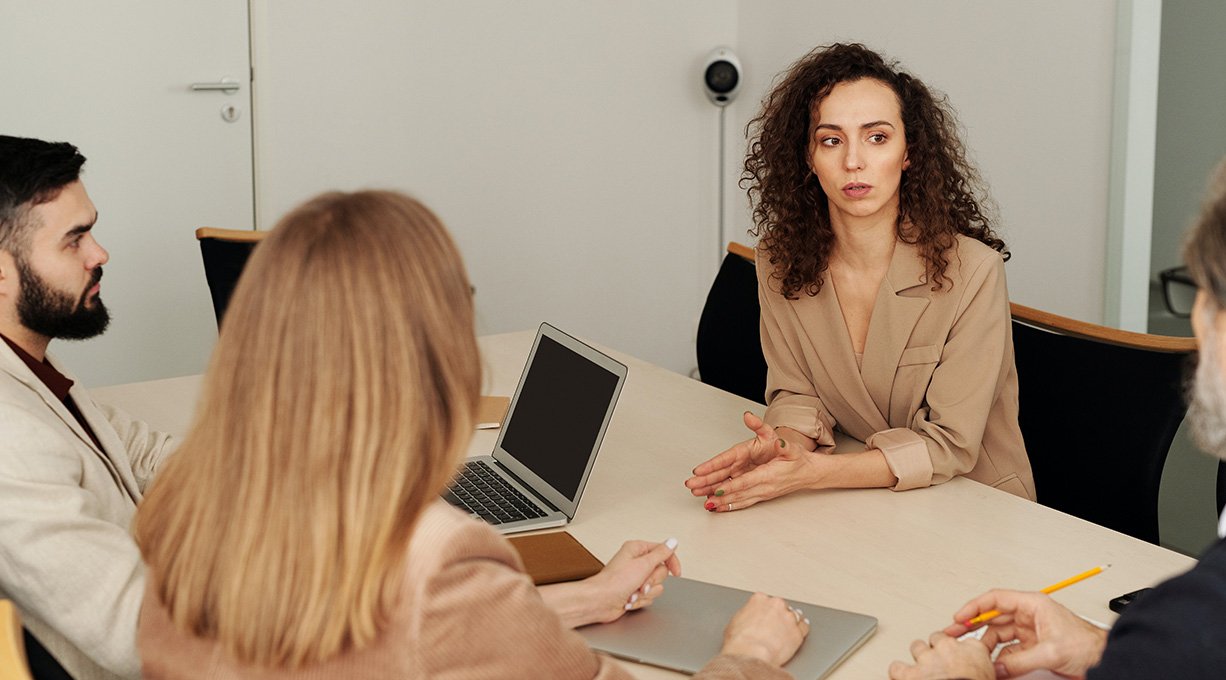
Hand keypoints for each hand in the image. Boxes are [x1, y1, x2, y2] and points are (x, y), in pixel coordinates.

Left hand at [542, 538, 680, 627]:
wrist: (600, 602)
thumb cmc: (614, 582)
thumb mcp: (642, 565)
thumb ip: (661, 553)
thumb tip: (672, 542)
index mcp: (637, 550)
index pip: (663, 552)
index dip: (672, 562)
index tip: (676, 572)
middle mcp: (636, 562)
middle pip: (661, 571)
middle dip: (652, 581)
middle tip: (641, 583)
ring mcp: (635, 578)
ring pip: (656, 586)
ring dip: (645, 593)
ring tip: (632, 592)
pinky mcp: (634, 592)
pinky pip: (649, 597)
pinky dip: (640, 600)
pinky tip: (629, 599)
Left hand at [685, 412, 820, 511]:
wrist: (809, 473)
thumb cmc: (798, 459)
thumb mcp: (788, 443)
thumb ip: (772, 435)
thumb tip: (760, 426)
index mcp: (769, 474)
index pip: (746, 481)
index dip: (730, 486)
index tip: (716, 488)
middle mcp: (764, 486)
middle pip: (736, 491)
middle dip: (715, 492)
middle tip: (697, 491)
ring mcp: (762, 493)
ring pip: (737, 499)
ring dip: (719, 501)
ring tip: (702, 502)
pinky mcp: (761, 495)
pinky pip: (742, 503)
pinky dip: (729, 506)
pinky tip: (716, 507)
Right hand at [718, 592, 808, 666]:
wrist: (751, 654)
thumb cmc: (740, 641)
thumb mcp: (734, 623)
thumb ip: (745, 616)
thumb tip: (747, 621)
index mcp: (759, 599)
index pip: (766, 600)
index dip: (765, 610)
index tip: (764, 616)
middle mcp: (776, 605)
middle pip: (781, 606)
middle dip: (778, 614)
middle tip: (774, 625)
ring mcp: (788, 617)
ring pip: (794, 615)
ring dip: (791, 621)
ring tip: (787, 628)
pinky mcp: (798, 632)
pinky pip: (804, 627)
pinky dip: (802, 629)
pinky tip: (801, 630)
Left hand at [888, 632, 993, 679]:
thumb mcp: (991, 676)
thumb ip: (983, 669)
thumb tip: (980, 674)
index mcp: (974, 650)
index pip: (965, 641)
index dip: (960, 650)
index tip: (960, 658)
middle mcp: (949, 648)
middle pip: (937, 638)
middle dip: (937, 649)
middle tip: (940, 663)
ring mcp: (928, 658)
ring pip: (917, 647)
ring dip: (918, 657)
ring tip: (922, 669)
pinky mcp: (910, 673)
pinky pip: (897, 667)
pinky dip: (899, 672)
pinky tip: (902, 676)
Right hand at [941, 590, 1108, 678]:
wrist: (1105, 659)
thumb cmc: (1088, 645)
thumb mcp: (1050, 652)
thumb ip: (1019, 660)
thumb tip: (997, 667)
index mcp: (1033, 605)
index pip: (996, 599)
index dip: (975, 607)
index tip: (959, 617)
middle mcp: (1029, 616)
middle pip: (993, 617)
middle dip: (973, 625)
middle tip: (954, 633)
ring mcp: (1030, 631)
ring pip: (999, 636)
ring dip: (986, 645)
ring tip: (973, 654)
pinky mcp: (1033, 647)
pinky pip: (1009, 651)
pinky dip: (999, 658)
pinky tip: (992, 664)